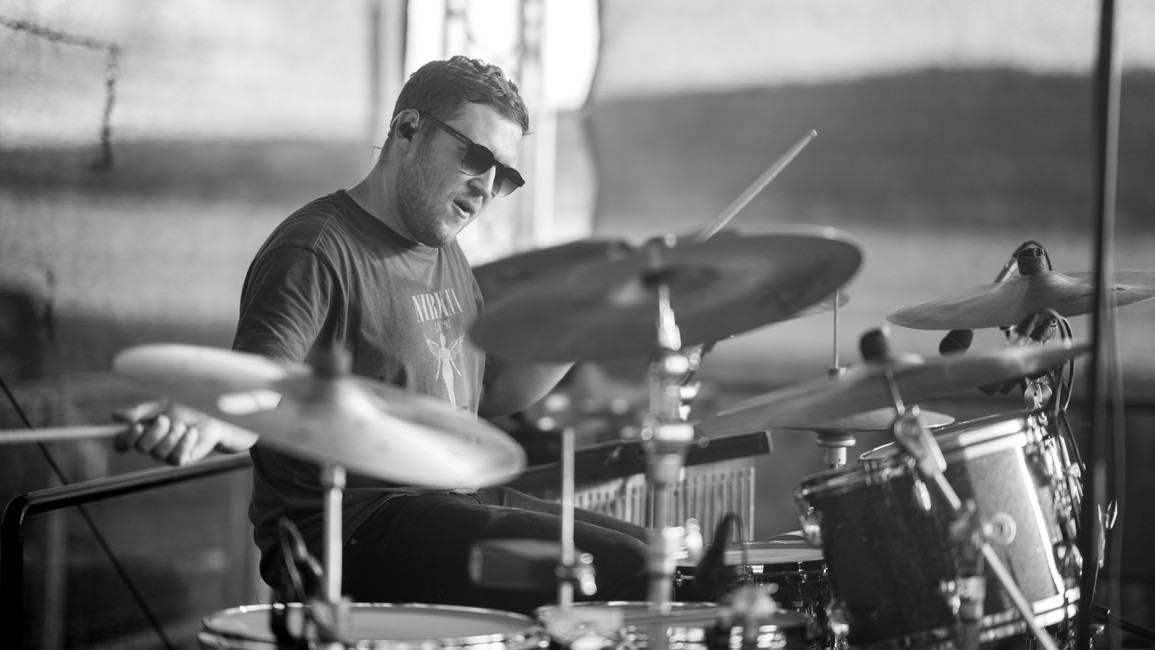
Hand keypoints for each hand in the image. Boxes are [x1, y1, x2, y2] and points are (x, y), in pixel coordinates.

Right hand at [112, 399, 256, 465]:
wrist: (211, 418)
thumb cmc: (183, 411)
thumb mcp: (161, 406)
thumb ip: (140, 411)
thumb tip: (115, 415)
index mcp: (141, 433)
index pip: (121, 443)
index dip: (126, 438)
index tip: (137, 426)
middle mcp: (150, 447)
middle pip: (141, 448)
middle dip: (155, 432)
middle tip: (166, 419)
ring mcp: (165, 455)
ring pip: (159, 453)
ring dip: (172, 436)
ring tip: (182, 425)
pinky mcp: (180, 460)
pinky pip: (176, 457)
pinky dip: (185, 442)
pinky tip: (192, 433)